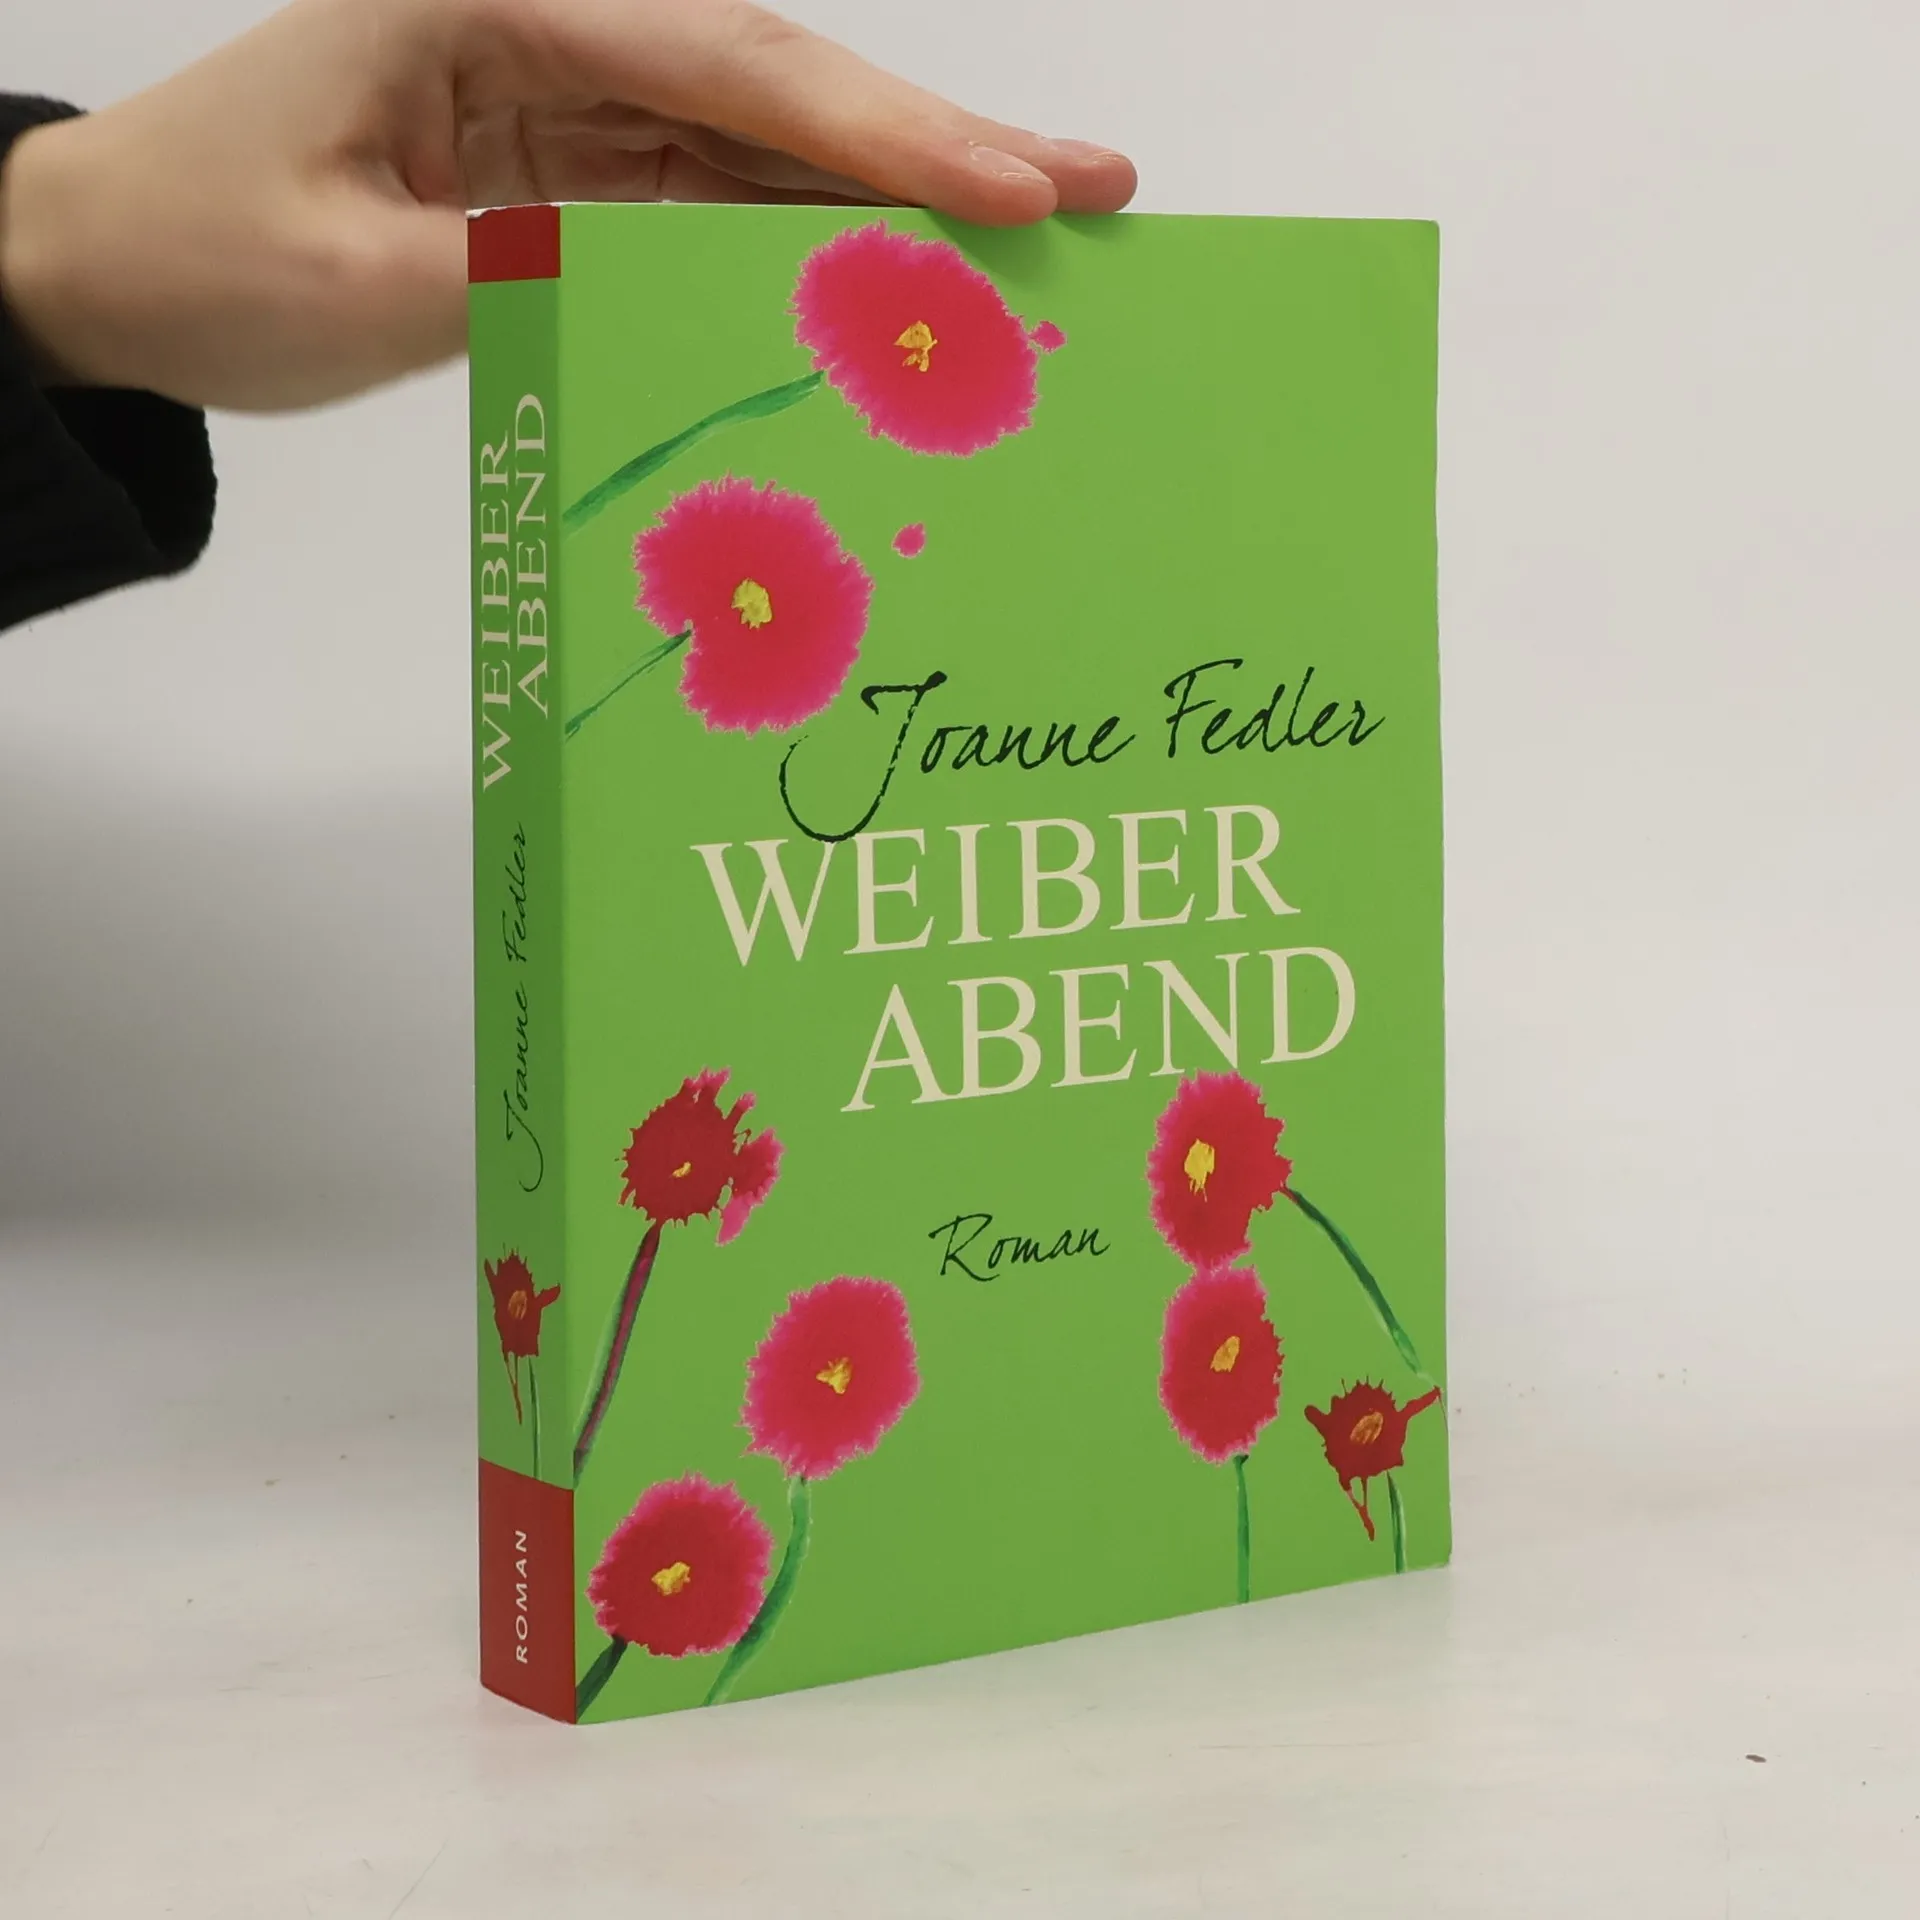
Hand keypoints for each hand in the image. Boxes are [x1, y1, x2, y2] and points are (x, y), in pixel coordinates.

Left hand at [0, 0, 1135, 410]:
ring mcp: (566, 85)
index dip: (877, 134)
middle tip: (1090, 189)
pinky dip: (809, 236)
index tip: (1008, 189)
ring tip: (1030, 234)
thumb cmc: (192, 249)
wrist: (109, 261)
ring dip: (893, 191)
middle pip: (773, 83)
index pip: (721, 66)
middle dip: (932, 145)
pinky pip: (714, 194)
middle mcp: (547, 16)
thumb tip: (701, 303)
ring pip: (763, 136)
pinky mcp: (569, 157)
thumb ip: (529, 282)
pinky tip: (895, 270)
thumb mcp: (348, 284)